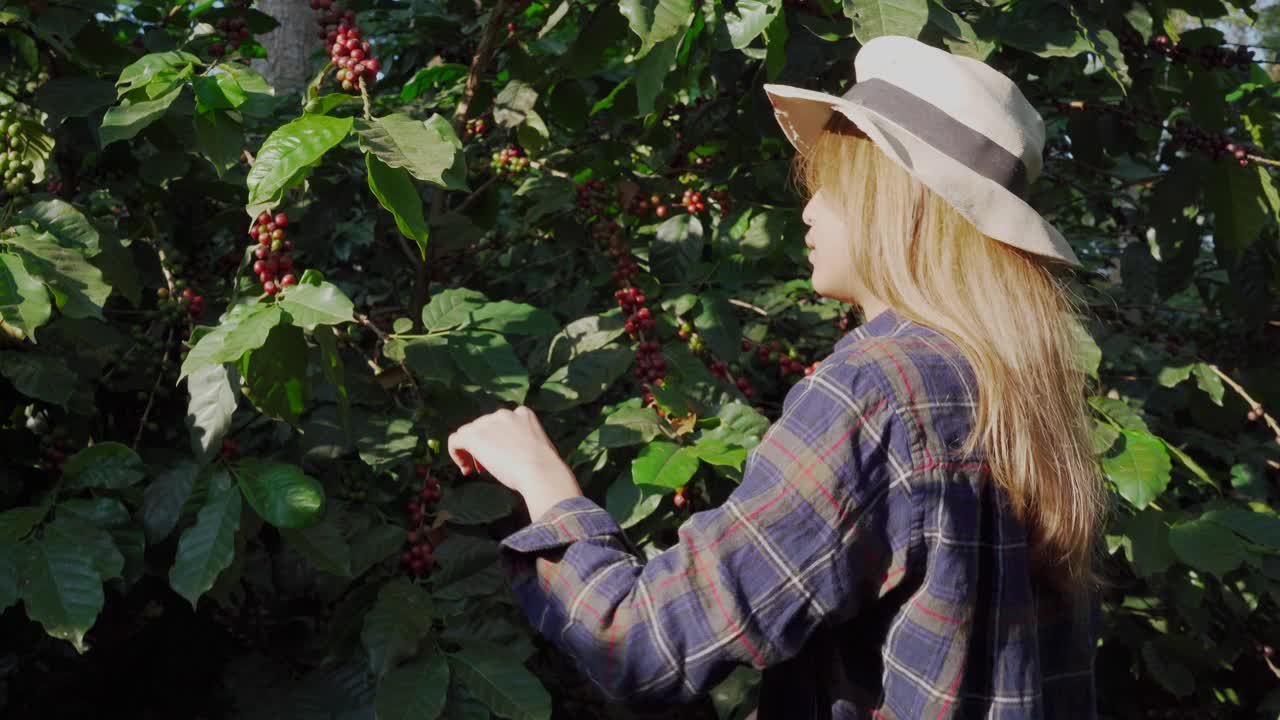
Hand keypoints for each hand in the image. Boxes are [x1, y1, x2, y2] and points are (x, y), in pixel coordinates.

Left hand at [447, 406, 581, 518]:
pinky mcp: (474, 435)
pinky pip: (456, 440)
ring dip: (470, 450)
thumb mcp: (538, 445)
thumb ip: (524, 442)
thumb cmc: (545, 466)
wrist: (541, 471)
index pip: (501, 423)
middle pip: (483, 427)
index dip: (497, 440)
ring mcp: (488, 423)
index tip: (500, 457)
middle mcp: (503, 414)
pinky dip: (456, 453)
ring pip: (468, 432)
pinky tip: (465, 467)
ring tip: (474, 469)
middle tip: (486, 467)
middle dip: (484, 445)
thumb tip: (515, 453)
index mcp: (523, 413)